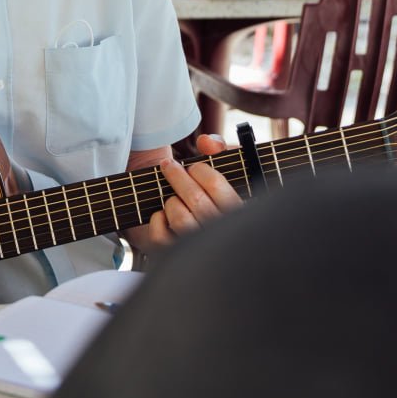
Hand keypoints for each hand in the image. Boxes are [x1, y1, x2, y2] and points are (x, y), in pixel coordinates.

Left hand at [130, 134, 241, 253]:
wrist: (211, 233)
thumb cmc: (218, 194)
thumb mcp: (227, 167)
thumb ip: (219, 148)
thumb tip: (206, 142)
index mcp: (239, 211)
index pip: (216, 185)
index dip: (200, 171)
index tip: (193, 167)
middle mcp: (222, 232)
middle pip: (196, 199)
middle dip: (178, 177)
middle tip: (169, 166)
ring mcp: (200, 247)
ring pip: (180, 218)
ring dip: (172, 201)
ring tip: (173, 197)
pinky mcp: (176, 255)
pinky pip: (161, 236)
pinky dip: (157, 220)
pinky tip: (163, 214)